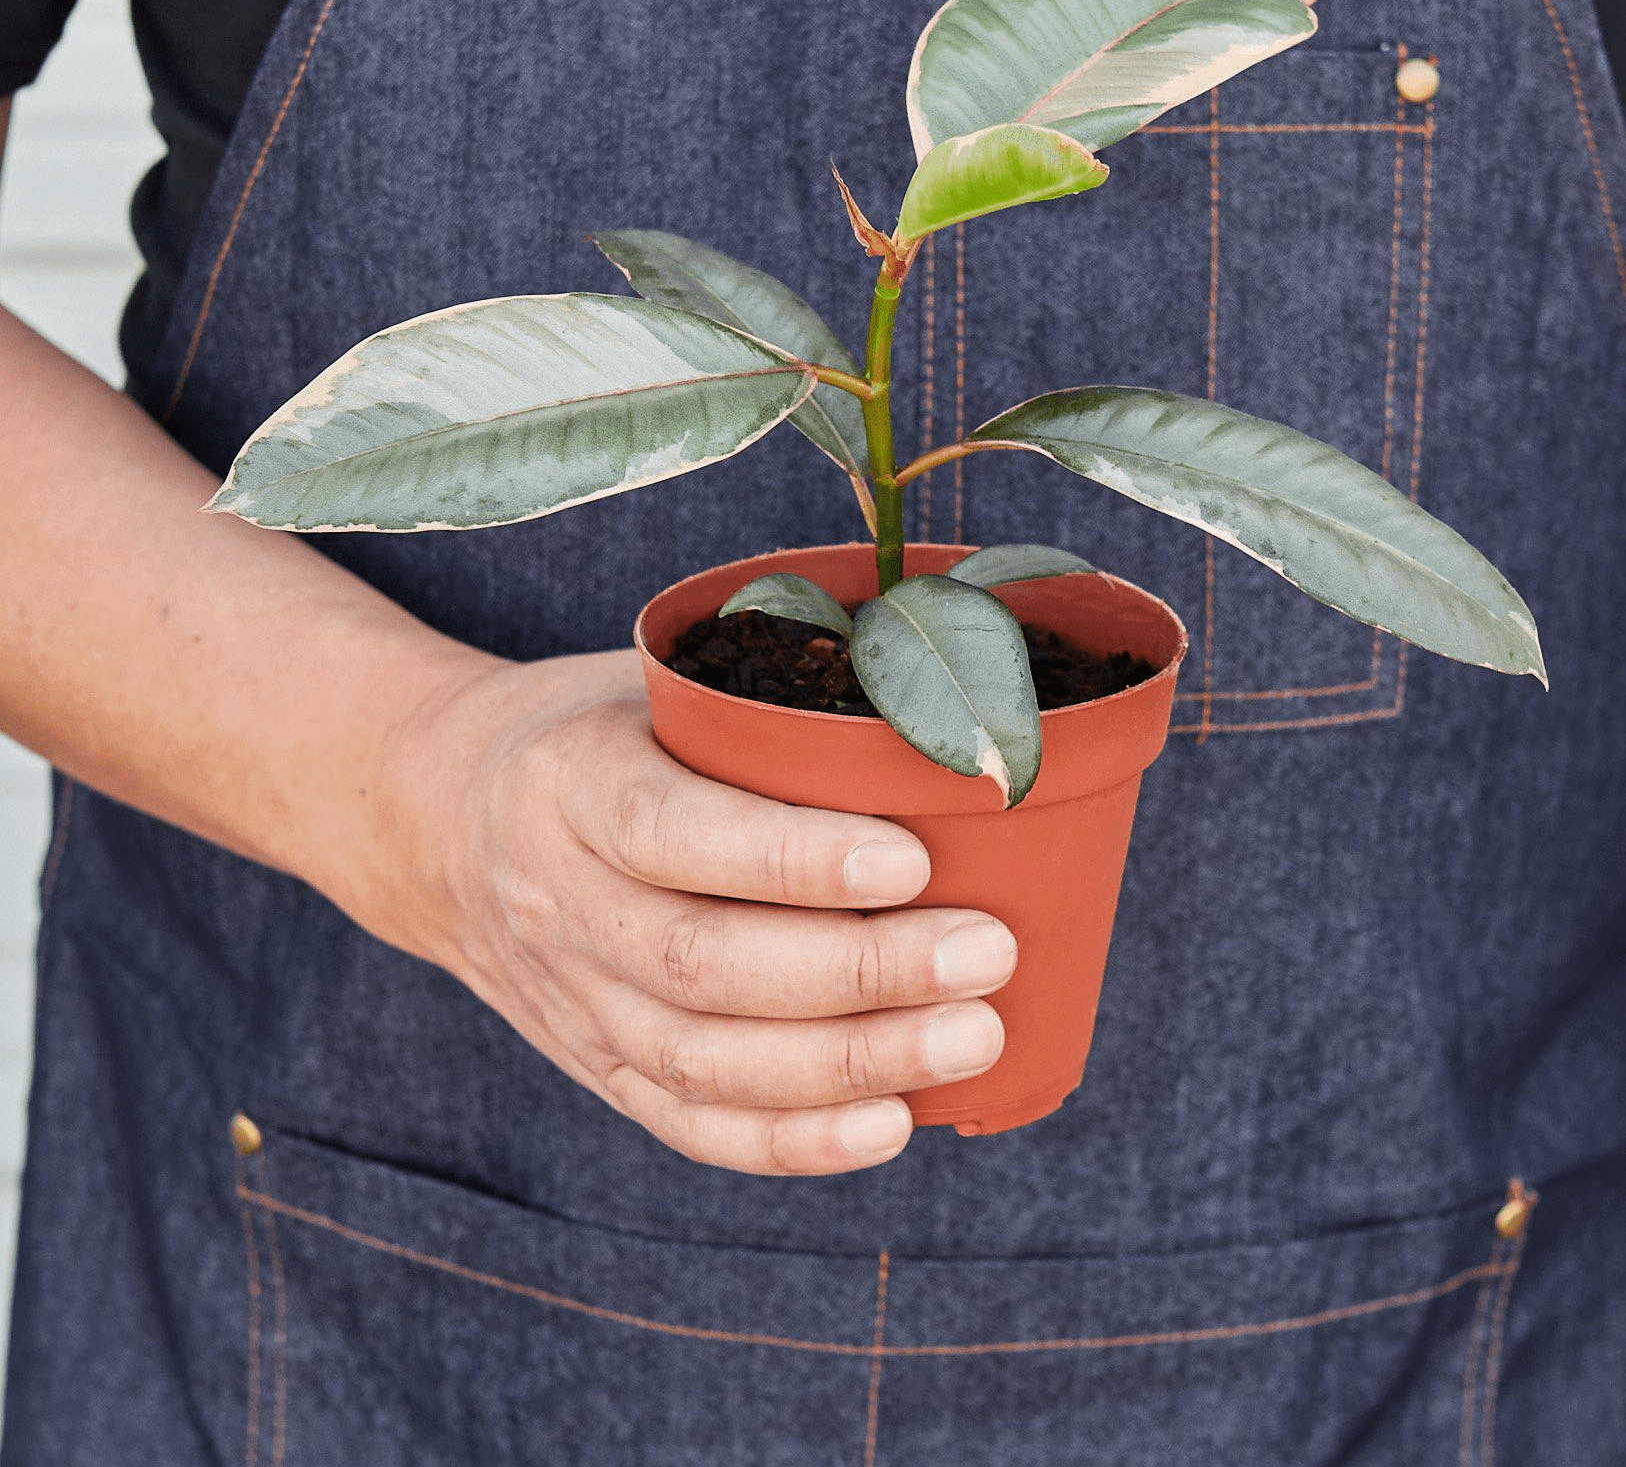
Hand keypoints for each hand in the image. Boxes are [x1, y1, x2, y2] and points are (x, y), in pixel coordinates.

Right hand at [371, 648, 1015, 1175]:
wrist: (437, 819)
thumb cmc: (591, 733)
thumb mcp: (647, 683)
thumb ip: (758, 707)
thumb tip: (936, 721)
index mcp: (570, 784)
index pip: (676, 832)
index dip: (794, 859)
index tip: (914, 860)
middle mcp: (560, 902)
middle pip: (706, 963)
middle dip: (861, 972)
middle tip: (988, 952)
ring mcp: (572, 999)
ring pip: (706, 1060)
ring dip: (852, 1063)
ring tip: (973, 1036)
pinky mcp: (596, 1065)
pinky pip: (690, 1125)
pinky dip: (792, 1142)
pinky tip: (892, 1124)